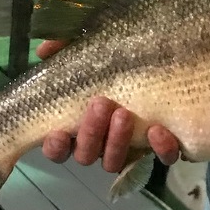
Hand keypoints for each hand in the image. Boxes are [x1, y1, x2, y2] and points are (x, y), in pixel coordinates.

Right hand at [35, 40, 180, 170]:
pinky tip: (157, 130)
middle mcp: (99, 143)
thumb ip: (64, 48)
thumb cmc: (116, 62)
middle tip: (101, 103)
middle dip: (90, 133)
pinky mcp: (161, 147)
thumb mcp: (90, 51)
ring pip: (115, 161)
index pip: (58, 149)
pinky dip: (161, 148)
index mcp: (78, 127)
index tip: (59, 133)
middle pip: (85, 155)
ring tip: (124, 114)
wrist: (165, 60)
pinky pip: (163, 158)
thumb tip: (44, 49)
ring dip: (117, 141)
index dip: (55, 147)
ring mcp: (130, 149)